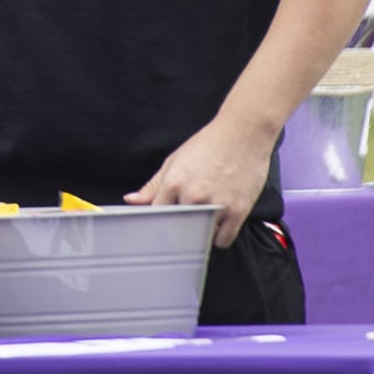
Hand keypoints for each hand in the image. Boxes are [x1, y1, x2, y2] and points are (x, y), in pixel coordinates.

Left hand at [125, 116, 274, 245]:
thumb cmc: (208, 144)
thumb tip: (131, 201)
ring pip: (200, 236)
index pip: (156, 215)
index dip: (158, 221)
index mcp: (173, 183)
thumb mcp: (174, 161)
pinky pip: (222, 240)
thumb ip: (152, 186)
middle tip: (184, 221)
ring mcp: (215, 206)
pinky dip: (218, 237)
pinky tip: (217, 225)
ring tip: (204, 217)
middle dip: (178, 228)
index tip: (162, 224)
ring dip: (200, 232)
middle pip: (177, 229)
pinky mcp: (237, 211)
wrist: (242, 132)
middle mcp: (193, 197)